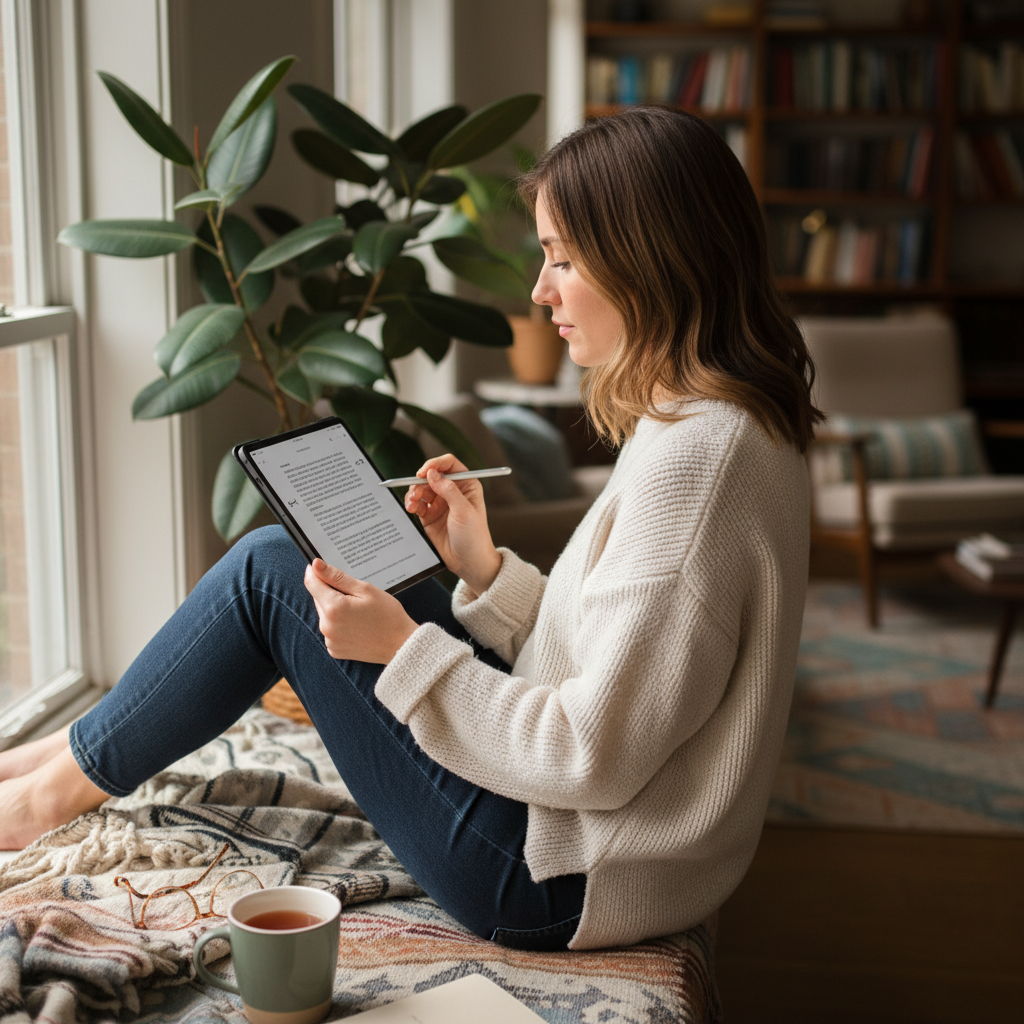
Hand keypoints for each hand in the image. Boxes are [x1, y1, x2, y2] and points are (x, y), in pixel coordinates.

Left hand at [303, 559, 417, 663]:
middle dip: (332, 593)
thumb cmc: (388, 616)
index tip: (322, 568)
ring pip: (325, 614)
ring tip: (359, 612)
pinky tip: (356, 624)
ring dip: (335, 609)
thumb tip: (316, 565)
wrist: (401, 645)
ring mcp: (330, 640)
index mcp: (333, 608)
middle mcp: (326, 626)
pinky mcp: (334, 649)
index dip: (316, 572)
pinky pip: (331, 630)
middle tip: (356, 596)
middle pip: (319, 599)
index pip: (312, 583)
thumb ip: (336, 577)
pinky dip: (339, 625)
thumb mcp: (365, 589)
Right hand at [404, 454, 501, 595]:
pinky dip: (411, 503)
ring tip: (412, 503)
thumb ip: (448, 490)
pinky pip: (417, 503)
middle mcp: (452, 491)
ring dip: (414, 493)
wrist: (469, 562)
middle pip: (431, 476)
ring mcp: (440, 503)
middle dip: (420, 481)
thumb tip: (432, 473)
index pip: (449, 464)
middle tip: (416, 491)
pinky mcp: (429, 515)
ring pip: (421, 489)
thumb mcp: (464, 511)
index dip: (435, 464)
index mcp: (467, 485)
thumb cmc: (474, 536)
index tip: (424, 472)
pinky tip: (411, 508)